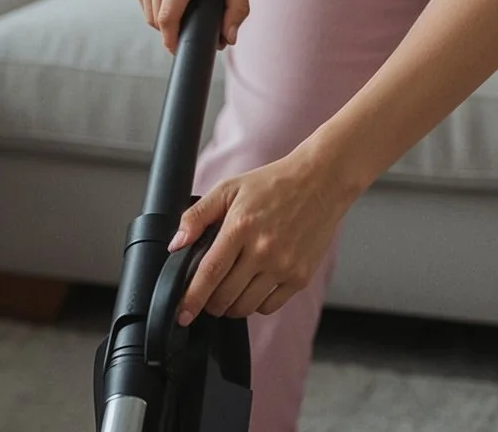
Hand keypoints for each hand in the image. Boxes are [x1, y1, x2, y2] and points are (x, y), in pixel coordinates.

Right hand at [129, 0, 251, 51]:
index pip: (167, 18)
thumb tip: (229, 37)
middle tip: (195, 24)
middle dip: (174, 30)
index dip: (173, 41)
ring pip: (148, 13)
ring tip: (186, 6)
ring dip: (164, 18)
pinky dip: (156, 5)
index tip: (181, 50)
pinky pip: (143, 0)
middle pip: (156, 20)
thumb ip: (238, 5)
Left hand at [168, 149, 357, 322]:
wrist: (321, 182)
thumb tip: (176, 244)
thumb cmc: (274, 184)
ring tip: (230, 291)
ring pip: (246, 306)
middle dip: (209, 303)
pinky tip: (253, 287)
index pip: (209, 273)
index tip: (181, 314)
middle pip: (225, 296)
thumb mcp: (229, 188)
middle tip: (207, 295)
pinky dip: (256, 304)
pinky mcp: (300, 276)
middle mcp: (263, 250)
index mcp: (241, 227)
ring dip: (231, 306)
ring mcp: (284, 266)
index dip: (192, 298)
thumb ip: (197, 215)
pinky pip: (269, 306)